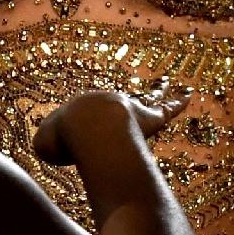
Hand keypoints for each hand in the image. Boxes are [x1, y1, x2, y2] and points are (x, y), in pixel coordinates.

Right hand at [32, 81, 191, 164]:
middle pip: (123, 101)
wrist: (83, 124)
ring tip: (168, 83)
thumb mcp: (45, 145)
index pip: (90, 113)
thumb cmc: (63, 137)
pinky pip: (168, 108)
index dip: (89, 120)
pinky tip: (189, 94)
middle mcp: (109, 104)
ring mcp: (132, 109)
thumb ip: (46, 146)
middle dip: (130, 98)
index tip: (91, 127)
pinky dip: (178, 102)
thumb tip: (44, 151)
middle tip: (138, 94)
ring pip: (148, 98)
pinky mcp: (151, 119)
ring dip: (158, 92)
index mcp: (85, 109)